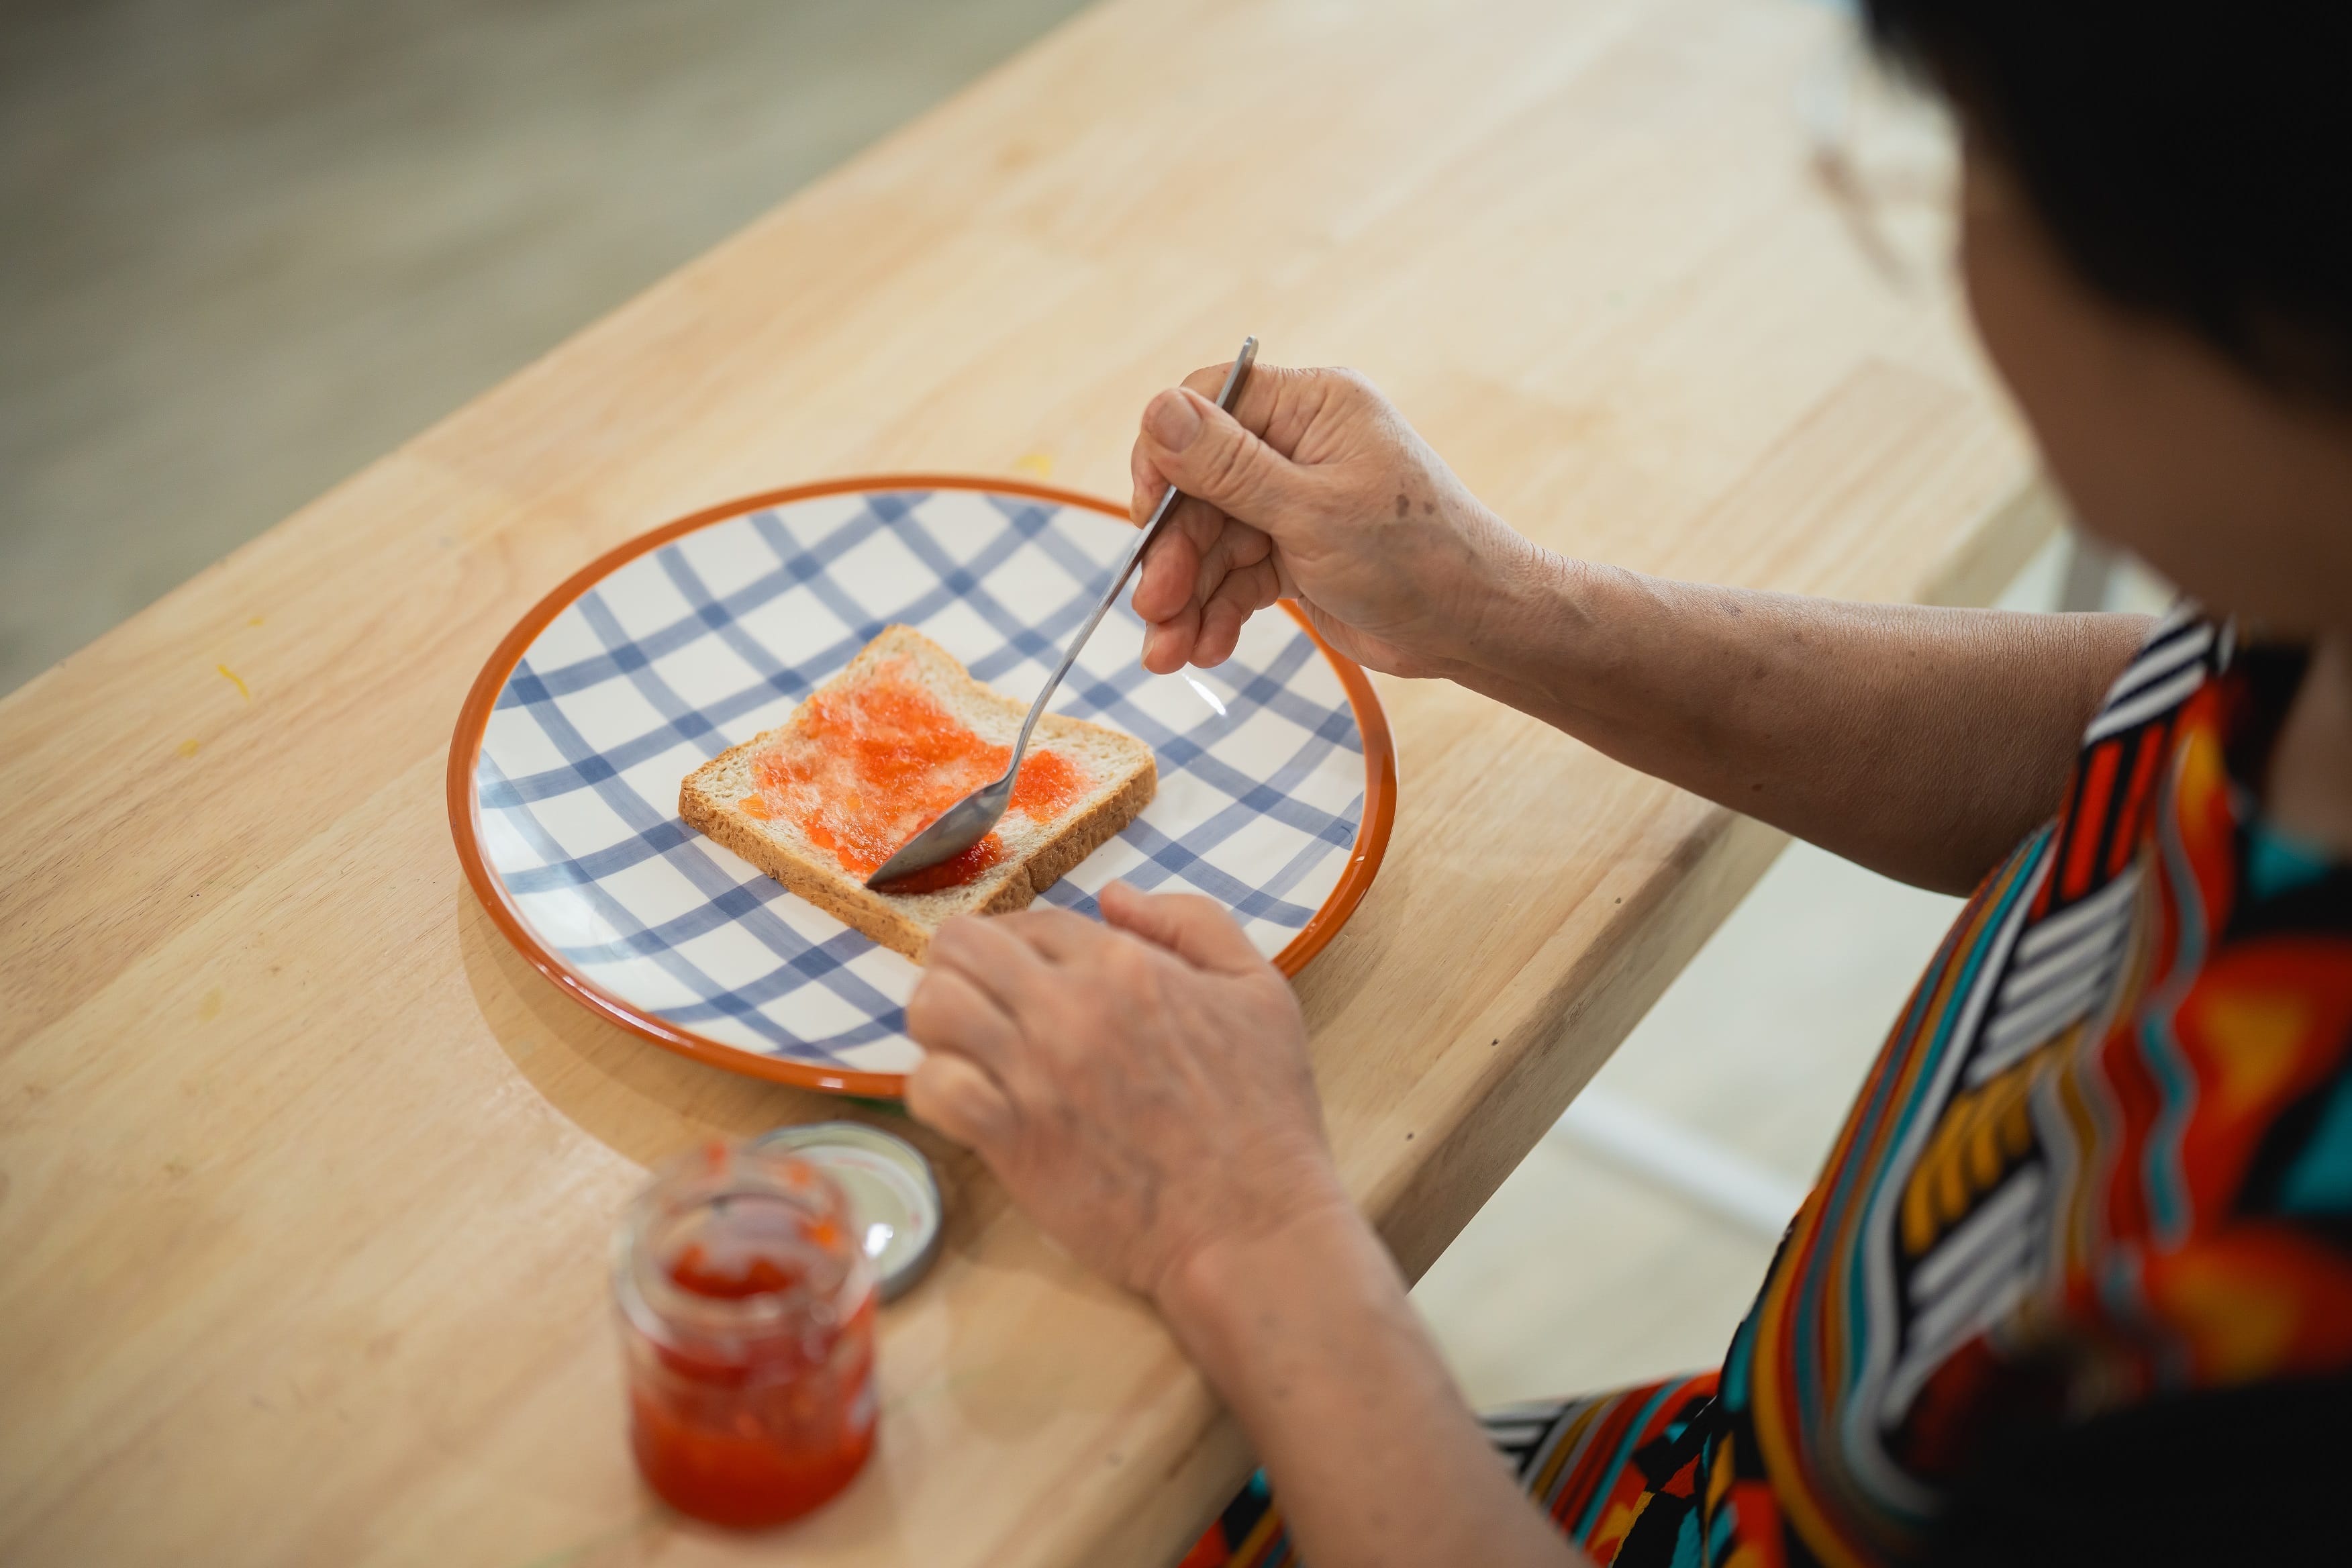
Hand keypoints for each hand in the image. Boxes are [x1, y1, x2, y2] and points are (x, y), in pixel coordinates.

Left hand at [902, 883, 1347, 1303]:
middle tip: (984, 1005)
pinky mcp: (1012, 1140)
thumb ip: (1192, 923)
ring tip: (968, 1050)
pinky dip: (935, 1091)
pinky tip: (966, 1105)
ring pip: (932, 1006)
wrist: (1254, 1226)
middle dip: (961, 967)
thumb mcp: (1261, 992)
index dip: (1021, 945)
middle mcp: (1070, 1007)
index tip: (1029, 979)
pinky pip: (932, 1087)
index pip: (1032, 921)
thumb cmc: (1266, 1115)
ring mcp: (1035, 1073)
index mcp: (1127, 965)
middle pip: (960, 945)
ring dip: (939, 1023)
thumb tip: (1114, 896)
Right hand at [1128, 361, 1542, 678]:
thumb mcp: (1310, 511)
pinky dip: (1216, 611)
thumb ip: (1228, 465)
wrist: (1475, 627)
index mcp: (1311, 407)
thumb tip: (1156, 409)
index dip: (1165, 457)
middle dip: (1174, 552)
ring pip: (1212, 540)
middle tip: (1153, 608)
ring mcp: (1296, 501)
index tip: (1147, 513)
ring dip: (1186, 597)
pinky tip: (1205, 649)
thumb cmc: (1416, 557)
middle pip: (1200, 485)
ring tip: (1168, 654)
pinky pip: (1236, 575)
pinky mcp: (1297, 552)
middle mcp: (1299, 445)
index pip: (1207, 405)